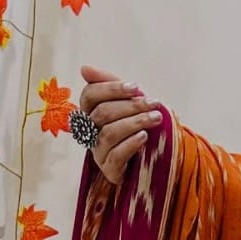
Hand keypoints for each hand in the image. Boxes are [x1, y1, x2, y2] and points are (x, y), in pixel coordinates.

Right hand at [78, 65, 162, 184]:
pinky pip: (116, 156)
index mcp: (89, 113)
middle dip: (130, 106)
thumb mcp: (127, 102)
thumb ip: (109, 85)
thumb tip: (84, 69)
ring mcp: (98, 152)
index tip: (136, 87)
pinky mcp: (110, 170)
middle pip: (102, 114)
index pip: (90, 96)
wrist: (149, 158)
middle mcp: (89, 132)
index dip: (111, 89)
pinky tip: (144, 136)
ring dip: (135, 123)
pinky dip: (131, 144)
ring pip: (109, 134)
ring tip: (156, 118)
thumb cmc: (135, 126)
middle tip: (154, 103)